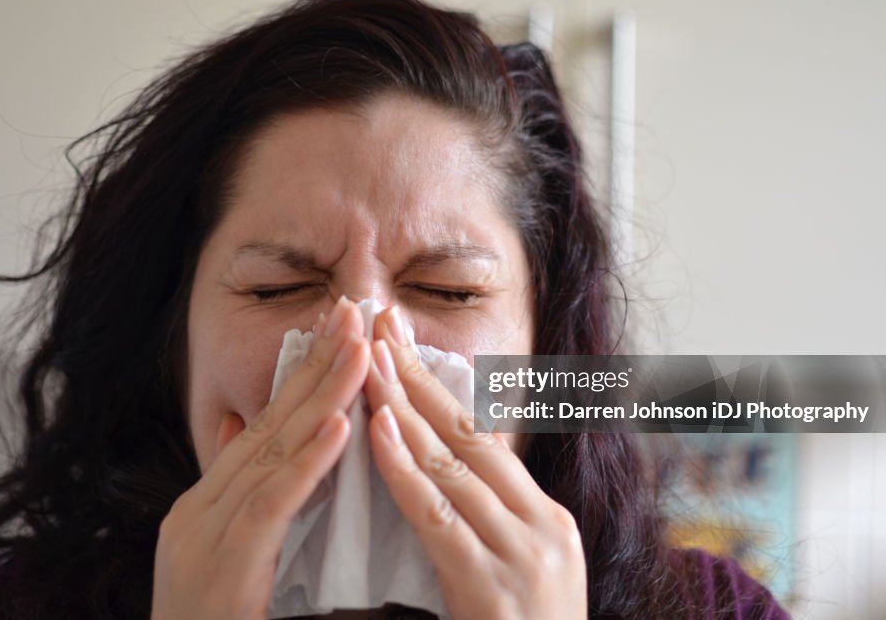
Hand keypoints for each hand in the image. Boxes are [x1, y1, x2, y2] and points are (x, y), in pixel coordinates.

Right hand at [151, 298, 369, 619]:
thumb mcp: (233, 560)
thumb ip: (245, 497)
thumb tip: (246, 429)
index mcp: (209, 506)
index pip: (266, 428)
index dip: (305, 375)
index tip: (343, 330)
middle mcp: (201, 509)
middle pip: (269, 426)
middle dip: (316, 365)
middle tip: (354, 310)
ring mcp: (203, 536)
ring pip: (272, 454)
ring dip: (321, 397)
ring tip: (359, 349)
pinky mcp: (222, 569)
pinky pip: (270, 508)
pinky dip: (306, 463)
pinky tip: (339, 427)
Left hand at [364, 306, 587, 619]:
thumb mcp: (513, 575)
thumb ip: (481, 523)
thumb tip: (435, 469)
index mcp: (546, 519)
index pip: (485, 437)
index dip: (438, 385)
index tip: (400, 341)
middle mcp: (542, 526)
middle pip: (470, 434)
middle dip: (418, 375)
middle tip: (378, 322)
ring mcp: (524, 556)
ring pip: (452, 464)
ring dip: (404, 406)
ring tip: (367, 357)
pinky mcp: (493, 590)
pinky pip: (438, 517)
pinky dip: (405, 469)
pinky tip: (377, 430)